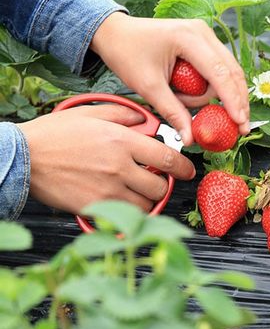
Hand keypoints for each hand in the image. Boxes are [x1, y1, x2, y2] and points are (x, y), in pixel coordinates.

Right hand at [18, 105, 195, 213]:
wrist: (24, 157)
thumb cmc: (54, 135)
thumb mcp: (91, 113)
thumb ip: (123, 114)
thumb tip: (144, 118)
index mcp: (122, 141)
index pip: (167, 158)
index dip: (183, 167)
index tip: (187, 171)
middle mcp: (119, 167)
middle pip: (160, 186)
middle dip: (164, 185)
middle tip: (157, 181)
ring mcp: (107, 189)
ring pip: (145, 204)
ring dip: (147, 200)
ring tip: (137, 191)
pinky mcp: (94, 206)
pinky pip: (124, 216)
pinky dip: (128, 212)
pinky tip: (121, 201)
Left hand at [90, 12, 249, 145]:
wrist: (115, 32)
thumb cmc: (126, 53)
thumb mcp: (148, 87)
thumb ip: (173, 112)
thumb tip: (190, 138)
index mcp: (189, 38)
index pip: (220, 73)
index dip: (232, 101)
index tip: (240, 122)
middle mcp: (203, 32)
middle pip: (232, 71)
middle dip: (237, 101)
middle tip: (240, 127)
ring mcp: (205, 35)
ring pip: (228, 71)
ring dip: (219, 95)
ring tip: (187, 104)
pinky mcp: (204, 42)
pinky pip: (219, 68)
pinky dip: (215, 87)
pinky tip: (202, 99)